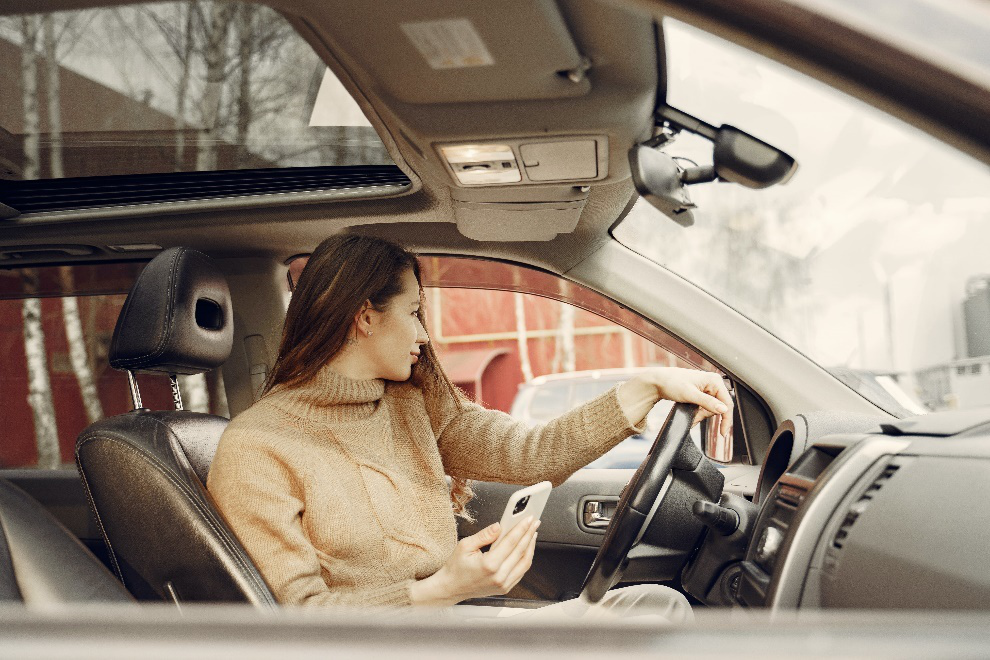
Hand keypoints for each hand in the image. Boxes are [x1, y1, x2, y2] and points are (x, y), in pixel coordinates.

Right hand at [409, 517, 538, 606]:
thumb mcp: (465, 545)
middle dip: (529, 534)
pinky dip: (525, 558)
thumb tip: (499, 526)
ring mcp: (504, 584)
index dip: (522, 528)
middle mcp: (499, 576)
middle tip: (535, 522)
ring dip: (530, 546)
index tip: (529, 518)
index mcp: (489, 565)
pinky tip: (526, 548)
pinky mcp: (505, 588)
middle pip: (521, 551)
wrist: (451, 588)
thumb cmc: (456, 567)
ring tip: (532, 533)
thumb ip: (484, 535)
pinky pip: (521, 572)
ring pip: (525, 563)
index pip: (511, 542)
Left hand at [617, 367, 732, 441]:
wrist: (659, 382)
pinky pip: (704, 407)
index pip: (727, 403)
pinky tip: (690, 413)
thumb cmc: (672, 383)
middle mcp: (713, 383)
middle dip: (706, 416)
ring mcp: (708, 389)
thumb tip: (723, 410)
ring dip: (700, 415)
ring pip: (710, 409)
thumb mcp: (690, 394)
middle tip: (694, 418)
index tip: (723, 433)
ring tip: (689, 414)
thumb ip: (708, 402)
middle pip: (718, 408)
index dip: (726, 419)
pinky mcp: (702, 394)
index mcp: (714, 380)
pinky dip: (698, 413)